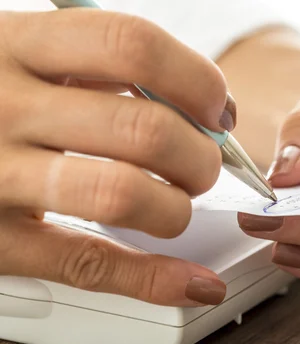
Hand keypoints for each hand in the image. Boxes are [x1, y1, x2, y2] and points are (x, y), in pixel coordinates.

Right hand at [0, 9, 233, 305]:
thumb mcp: (24, 55)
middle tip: (201, 167)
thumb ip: (102, 68)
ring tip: (177, 206)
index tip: (217, 110)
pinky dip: (155, 279)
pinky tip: (193, 283)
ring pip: (122, 196)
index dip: (195, 80)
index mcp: (16, 44)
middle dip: (199, 157)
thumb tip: (205, 106)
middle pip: (142, 129)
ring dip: (177, 209)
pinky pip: (89, 264)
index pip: (132, 46)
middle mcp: (3, 106)